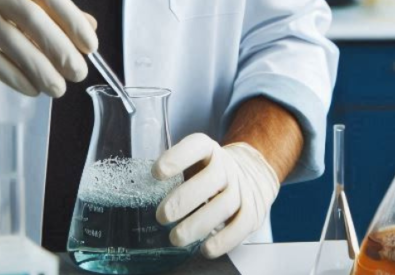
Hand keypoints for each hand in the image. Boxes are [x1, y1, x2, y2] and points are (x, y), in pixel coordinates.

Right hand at [0, 0, 97, 96]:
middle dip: (60, 49)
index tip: (90, 46)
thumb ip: (48, 11)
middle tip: (78, 73)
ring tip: (58, 88)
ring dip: (41, 69)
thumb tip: (89, 27)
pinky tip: (32, 89)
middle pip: (32, 18)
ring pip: (13, 42)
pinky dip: (16, 76)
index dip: (72, 19)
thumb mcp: (13, 2)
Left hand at [153, 134, 279, 258]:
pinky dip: (224, 240)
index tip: (156, 172)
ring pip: (224, 205)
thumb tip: (142, 191)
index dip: (177, 158)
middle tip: (161, 216)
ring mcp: (242, 188)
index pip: (196, 146)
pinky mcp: (252, 211)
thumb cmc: (211, 171)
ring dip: (198, 224)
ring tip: (176, 238)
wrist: (252, 173)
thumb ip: (175, 172)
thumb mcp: (195, 161)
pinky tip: (205, 248)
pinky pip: (240, 226)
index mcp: (209, 150)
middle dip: (183, 200)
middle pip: (210, 180)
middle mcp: (228, 166)